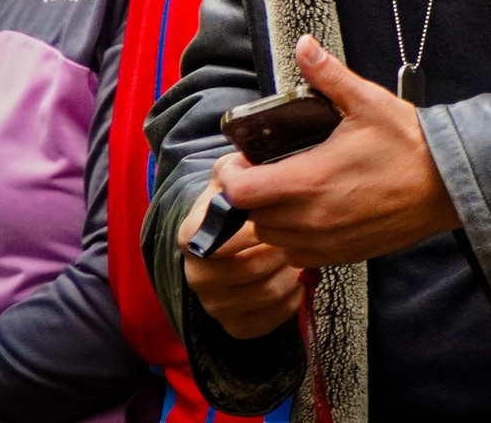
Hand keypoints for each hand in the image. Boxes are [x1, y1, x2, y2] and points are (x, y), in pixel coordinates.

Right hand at [178, 181, 300, 339]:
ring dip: (291, 270)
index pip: (222, 240)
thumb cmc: (237, 201)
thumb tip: (243, 164)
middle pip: (252, 268)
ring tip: (299, 251)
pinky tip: (296, 277)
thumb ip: (236, 166)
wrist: (231, 235)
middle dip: (282, 248)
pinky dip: (292, 298)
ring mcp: (214, 304)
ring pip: (267, 292)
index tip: (275, 215)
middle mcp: (196, 275)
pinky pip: (271, 318)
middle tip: (299, 233)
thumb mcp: (232, 174)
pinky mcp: (235, 325)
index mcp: (191, 237)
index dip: (256, 229)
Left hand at [209, 37, 460, 269]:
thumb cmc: (410, 145)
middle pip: (251, 216)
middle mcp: (311, 217)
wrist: (449, 184)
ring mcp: (326, 240)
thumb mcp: (368, 103)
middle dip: (252, 193)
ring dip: (272, 216)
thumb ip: (328, 76)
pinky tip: (313, 213)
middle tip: (267, 171)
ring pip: (273, 237)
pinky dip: (295, 237)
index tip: (243, 160)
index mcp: (309, 180)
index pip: (239, 191)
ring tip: (290, 191)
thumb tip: (304, 46)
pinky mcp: (341, 254)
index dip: (232, 175)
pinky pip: (299, 254)